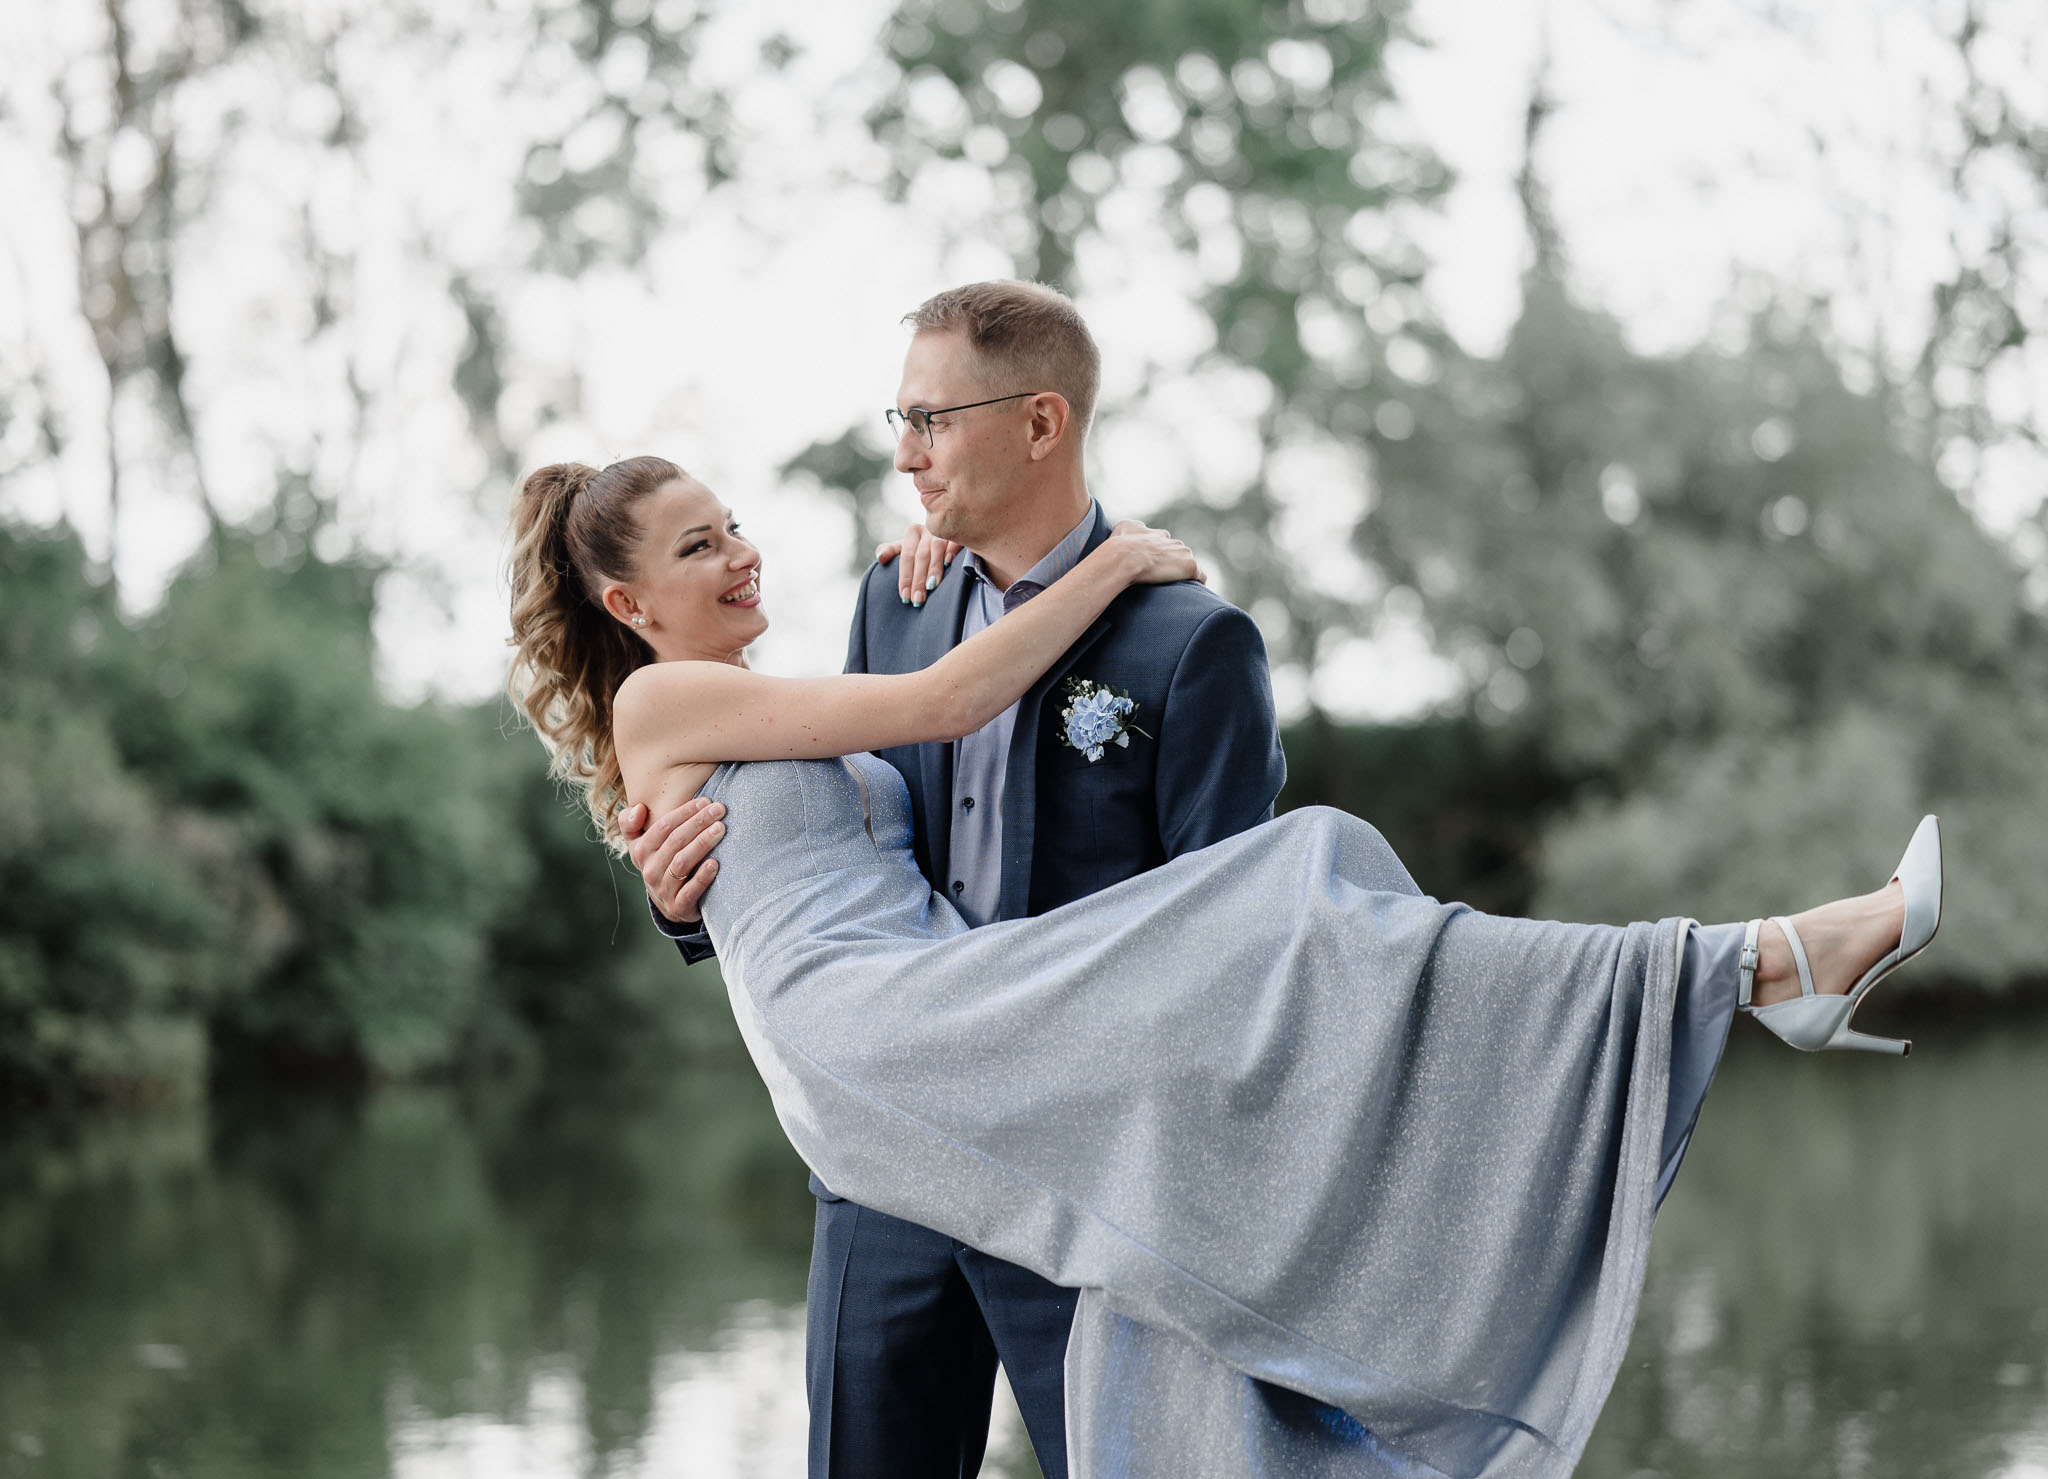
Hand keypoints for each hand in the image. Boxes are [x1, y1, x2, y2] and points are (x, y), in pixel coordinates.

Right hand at [619, 796, 725, 924]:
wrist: (669, 903)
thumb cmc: (660, 864)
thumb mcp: (640, 845)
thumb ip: (631, 823)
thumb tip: (639, 807)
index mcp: (640, 851)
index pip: (662, 827)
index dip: (684, 812)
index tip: (706, 801)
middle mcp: (650, 870)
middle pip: (675, 841)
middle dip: (698, 822)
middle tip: (719, 810)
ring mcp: (663, 889)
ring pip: (682, 862)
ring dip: (702, 843)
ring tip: (720, 829)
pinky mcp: (678, 906)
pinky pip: (690, 890)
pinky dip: (702, 876)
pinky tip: (715, 863)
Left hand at [874, 522, 960, 606]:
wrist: (948, 538)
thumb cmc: (923, 548)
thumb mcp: (905, 548)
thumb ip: (891, 551)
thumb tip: (880, 558)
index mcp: (913, 532)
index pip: (906, 556)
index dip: (905, 577)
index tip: (905, 597)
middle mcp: (928, 529)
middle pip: (920, 555)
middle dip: (918, 579)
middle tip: (918, 599)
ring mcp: (944, 530)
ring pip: (936, 548)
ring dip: (933, 568)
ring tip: (931, 587)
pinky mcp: (960, 533)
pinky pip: (955, 540)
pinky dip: (951, 551)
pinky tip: (949, 563)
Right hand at [1105, 520, 1204, 586]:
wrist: (1124, 557)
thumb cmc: (1120, 545)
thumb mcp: (1123, 527)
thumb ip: (1132, 527)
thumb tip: (1134, 531)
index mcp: (1159, 535)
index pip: (1166, 544)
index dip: (1161, 556)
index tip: (1155, 567)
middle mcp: (1173, 542)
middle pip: (1179, 554)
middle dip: (1173, 565)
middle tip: (1162, 580)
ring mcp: (1183, 554)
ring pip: (1189, 564)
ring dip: (1183, 574)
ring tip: (1176, 588)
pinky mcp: (1189, 566)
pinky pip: (1200, 575)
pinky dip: (1198, 582)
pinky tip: (1193, 592)